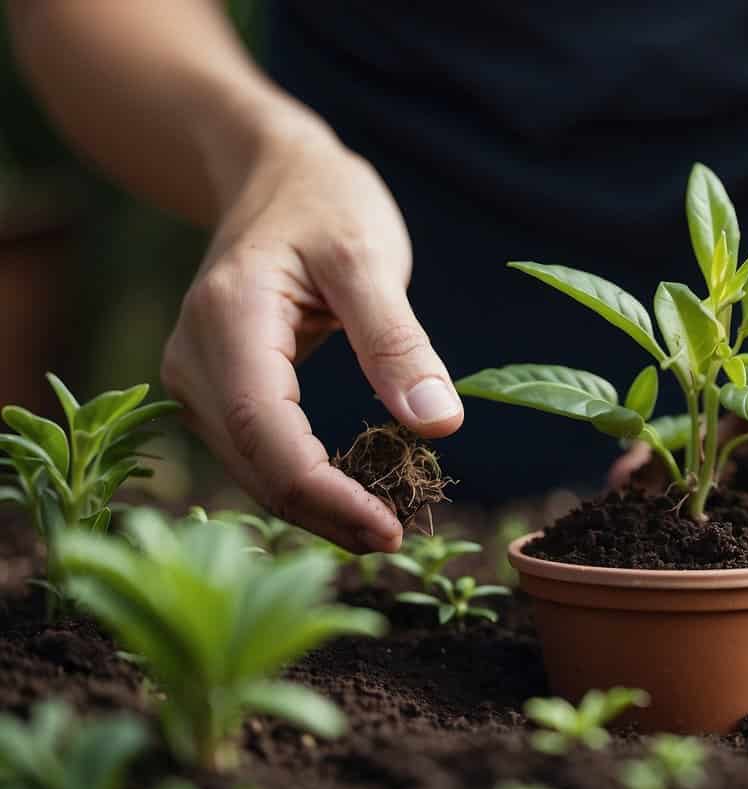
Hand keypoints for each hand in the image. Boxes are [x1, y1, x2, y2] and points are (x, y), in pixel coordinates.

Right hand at [162, 130, 462, 552]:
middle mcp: (193, 357)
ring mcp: (194, 378)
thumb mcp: (369, 257)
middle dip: (325, 514)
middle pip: (254, 466)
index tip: (389, 531)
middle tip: (398, 538)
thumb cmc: (325, 203)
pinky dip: (302, 482)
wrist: (272, 176)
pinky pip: (254, 453)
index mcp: (229, 320)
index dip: (324, 494)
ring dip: (314, 507)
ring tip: (383, 524)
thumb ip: (399, 342)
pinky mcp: (213, 390)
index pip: (266, 433)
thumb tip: (440, 426)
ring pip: (250, 471)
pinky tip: (352, 494)